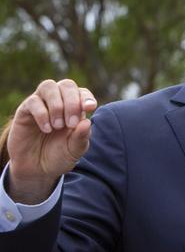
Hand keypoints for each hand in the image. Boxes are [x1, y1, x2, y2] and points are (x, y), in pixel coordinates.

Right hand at [7, 79, 96, 203]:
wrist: (37, 169)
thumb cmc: (59, 156)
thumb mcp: (74, 150)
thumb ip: (81, 137)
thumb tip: (87, 122)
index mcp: (75, 108)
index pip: (82, 92)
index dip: (87, 97)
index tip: (90, 108)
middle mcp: (59, 102)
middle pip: (67, 85)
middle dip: (72, 102)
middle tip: (71, 124)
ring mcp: (41, 104)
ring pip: (49, 86)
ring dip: (57, 105)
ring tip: (58, 126)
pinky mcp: (25, 111)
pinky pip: (33, 101)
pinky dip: (42, 114)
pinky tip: (47, 129)